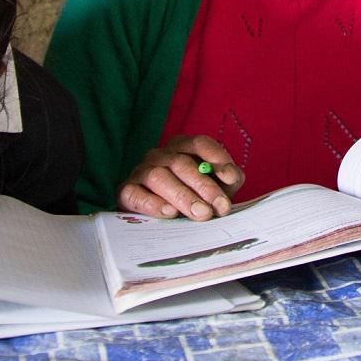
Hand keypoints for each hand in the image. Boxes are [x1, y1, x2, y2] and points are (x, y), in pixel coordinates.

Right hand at [119, 135, 242, 219]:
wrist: (154, 216)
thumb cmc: (190, 196)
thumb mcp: (212, 188)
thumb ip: (227, 181)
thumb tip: (233, 176)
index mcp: (182, 147)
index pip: (200, 144)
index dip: (217, 158)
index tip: (231, 178)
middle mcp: (160, 154)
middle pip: (182, 163)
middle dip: (204, 186)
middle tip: (220, 206)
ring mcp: (141, 171)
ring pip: (159, 177)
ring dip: (183, 196)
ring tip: (201, 214)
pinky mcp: (126, 190)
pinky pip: (136, 194)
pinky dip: (153, 204)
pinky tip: (170, 213)